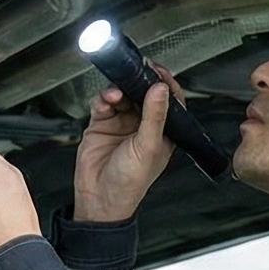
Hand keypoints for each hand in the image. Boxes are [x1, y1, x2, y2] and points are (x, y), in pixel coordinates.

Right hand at [71, 65, 181, 222]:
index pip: (169, 101)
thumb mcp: (148, 147)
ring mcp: (121, 123)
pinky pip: (103, 102)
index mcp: (162, 133)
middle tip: (135, 71)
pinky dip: (104, 98)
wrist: (99, 198)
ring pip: (123, 94)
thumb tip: (162, 90)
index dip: (164, 84)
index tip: (157, 70)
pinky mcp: (102, 124)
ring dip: (119, 90)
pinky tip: (106, 101)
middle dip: (138, 82)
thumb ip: (154, 116)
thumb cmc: (129, 183)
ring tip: (116, 94)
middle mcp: (143, 126)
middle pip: (143, 93)